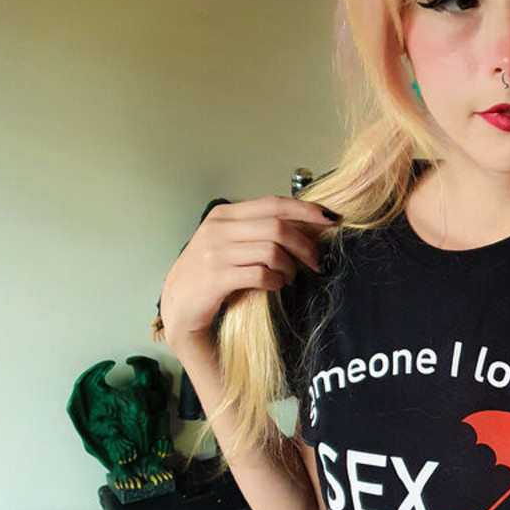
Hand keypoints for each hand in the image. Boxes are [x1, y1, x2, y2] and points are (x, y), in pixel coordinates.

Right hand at [159, 196, 336, 353]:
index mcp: (223, 215)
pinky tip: (276, 285)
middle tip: (316, 262)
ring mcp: (214, 253)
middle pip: (277, 227)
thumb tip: (305, 226)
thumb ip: (257, 230)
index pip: (272, 204)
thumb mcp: (229, 243)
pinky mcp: (216, 278)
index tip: (330, 219)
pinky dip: (276, 280)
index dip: (305, 210)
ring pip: (272, 251)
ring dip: (290, 267)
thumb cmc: (210, 273)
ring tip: (291, 277)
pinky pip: (260, 274)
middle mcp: (217, 229)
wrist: (179, 305)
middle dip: (305, 245)